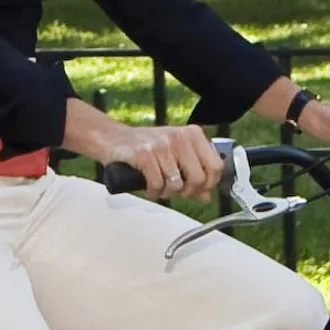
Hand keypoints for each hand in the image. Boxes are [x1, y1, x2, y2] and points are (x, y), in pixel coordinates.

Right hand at [66, 100, 225, 200]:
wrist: (113, 138)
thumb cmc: (145, 146)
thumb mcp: (174, 154)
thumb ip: (193, 172)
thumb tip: (206, 195)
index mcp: (192, 134)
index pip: (216, 166)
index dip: (208, 184)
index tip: (198, 189)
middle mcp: (179, 137)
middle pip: (198, 178)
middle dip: (187, 191)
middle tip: (176, 191)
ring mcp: (161, 145)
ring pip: (177, 184)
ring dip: (166, 193)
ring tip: (159, 187)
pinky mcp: (144, 154)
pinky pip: (157, 184)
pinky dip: (153, 191)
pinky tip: (149, 187)